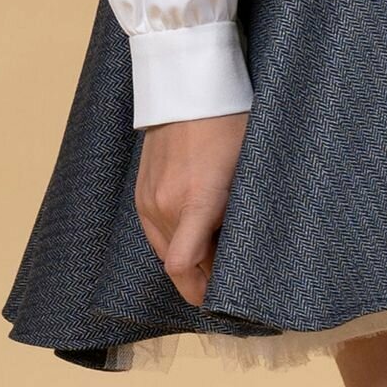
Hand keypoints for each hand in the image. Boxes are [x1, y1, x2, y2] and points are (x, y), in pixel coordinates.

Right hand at [135, 108, 249, 304]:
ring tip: (212, 246)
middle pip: (177, 266)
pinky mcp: (140, 193)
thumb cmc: (228, 123)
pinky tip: (193, 229)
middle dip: (201, 275)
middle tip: (225, 272)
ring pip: (165, 251)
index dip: (200, 292)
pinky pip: (155, 232)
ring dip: (187, 257)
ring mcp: (148, 199)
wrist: (188, 88)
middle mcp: (165, 205)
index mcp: (197, 200)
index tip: (220, 298)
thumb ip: (239, 212)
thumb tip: (241, 249)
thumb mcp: (246, 168)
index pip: (184, 267)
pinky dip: (173, 239)